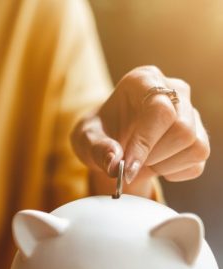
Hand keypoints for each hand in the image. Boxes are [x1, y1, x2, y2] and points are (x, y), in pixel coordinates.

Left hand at [71, 66, 209, 187]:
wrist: (111, 145)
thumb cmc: (99, 134)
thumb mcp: (85, 139)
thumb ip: (97, 149)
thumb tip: (114, 164)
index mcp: (143, 80)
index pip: (159, 109)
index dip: (145, 142)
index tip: (127, 166)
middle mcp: (174, 91)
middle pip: (182, 129)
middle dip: (153, 155)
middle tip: (129, 161)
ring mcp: (190, 113)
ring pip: (195, 145)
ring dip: (163, 164)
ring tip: (142, 160)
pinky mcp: (198, 136)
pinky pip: (197, 162)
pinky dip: (174, 172)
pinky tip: (155, 165)